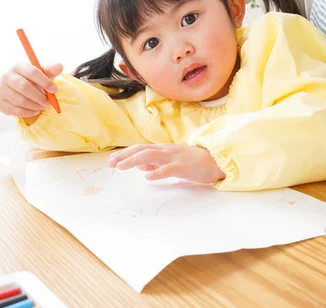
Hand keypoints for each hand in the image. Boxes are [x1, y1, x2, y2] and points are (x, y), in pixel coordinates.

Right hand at [0, 62, 62, 117]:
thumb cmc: (33, 81)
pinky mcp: (1, 104)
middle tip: (48, 102)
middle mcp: (7, 77)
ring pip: (21, 100)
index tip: (54, 89)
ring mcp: (2, 90)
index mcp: (18, 67)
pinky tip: (35, 111)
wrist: (20, 92)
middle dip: (39, 96)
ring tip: (43, 106)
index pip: (31, 72)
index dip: (44, 81)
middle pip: (24, 87)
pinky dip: (29, 112)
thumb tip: (59, 66)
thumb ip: (50, 70)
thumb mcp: (43, 74)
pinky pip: (16, 111)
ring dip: (35, 105)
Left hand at [107, 144, 225, 183]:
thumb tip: (139, 167)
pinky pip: (168, 169)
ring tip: (121, 167)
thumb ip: (155, 163)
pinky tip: (147, 177)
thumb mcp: (170, 161)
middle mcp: (165, 151)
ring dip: (134, 161)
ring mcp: (174, 157)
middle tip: (110, 164)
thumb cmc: (192, 162)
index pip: (139, 149)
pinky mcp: (183, 166)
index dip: (125, 154)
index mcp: (162, 150)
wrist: (215, 161)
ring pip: (151, 156)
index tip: (111, 161)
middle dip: (124, 156)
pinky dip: (157, 172)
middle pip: (141, 150)